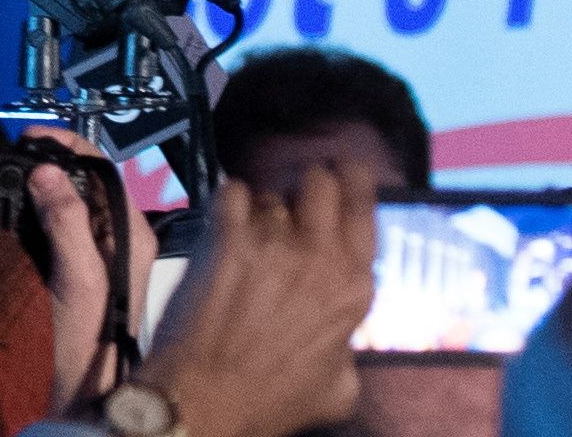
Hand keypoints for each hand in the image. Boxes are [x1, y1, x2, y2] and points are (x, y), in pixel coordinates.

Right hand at [25, 127, 154, 411]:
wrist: (79, 402)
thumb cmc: (88, 356)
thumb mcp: (77, 282)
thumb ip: (67, 223)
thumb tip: (49, 172)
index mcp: (132, 236)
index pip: (102, 168)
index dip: (66, 146)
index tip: (30, 136)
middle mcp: (122, 242)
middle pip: (84, 182)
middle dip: (48, 164)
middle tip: (12, 154)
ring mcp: (100, 259)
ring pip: (69, 203)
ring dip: (39, 188)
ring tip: (10, 176)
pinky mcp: (78, 274)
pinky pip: (57, 228)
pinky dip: (34, 214)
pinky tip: (16, 213)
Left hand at [130, 161, 376, 436]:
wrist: (207, 397)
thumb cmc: (272, 399)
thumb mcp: (339, 387)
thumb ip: (348, 348)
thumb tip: (341, 337)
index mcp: (353, 286)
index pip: (364, 206)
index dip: (355, 180)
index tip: (346, 171)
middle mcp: (319, 255)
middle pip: (322, 179)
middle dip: (308, 183)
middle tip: (296, 199)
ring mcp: (272, 241)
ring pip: (273, 189)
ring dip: (263, 204)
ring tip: (252, 228)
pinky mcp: (227, 237)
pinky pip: (232, 191)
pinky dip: (228, 201)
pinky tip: (224, 224)